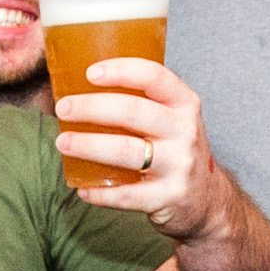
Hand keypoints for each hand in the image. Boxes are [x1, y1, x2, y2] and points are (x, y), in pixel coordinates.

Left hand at [53, 59, 238, 242]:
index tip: (90, 73)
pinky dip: (100, 192)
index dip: (121, 71)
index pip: (154, 77)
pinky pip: (126, 195)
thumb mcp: (172, 119)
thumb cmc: (175, 150)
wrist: (206, 199)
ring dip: (88, 146)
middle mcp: (185, 132)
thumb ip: (141, 101)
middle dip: (91, 107)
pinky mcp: (168, 197)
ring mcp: (179, 166)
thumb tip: (81, 86)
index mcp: (184, 104)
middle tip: (63, 108)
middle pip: (132, 112)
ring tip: (63, 142)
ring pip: (126, 151)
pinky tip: (82, 188)